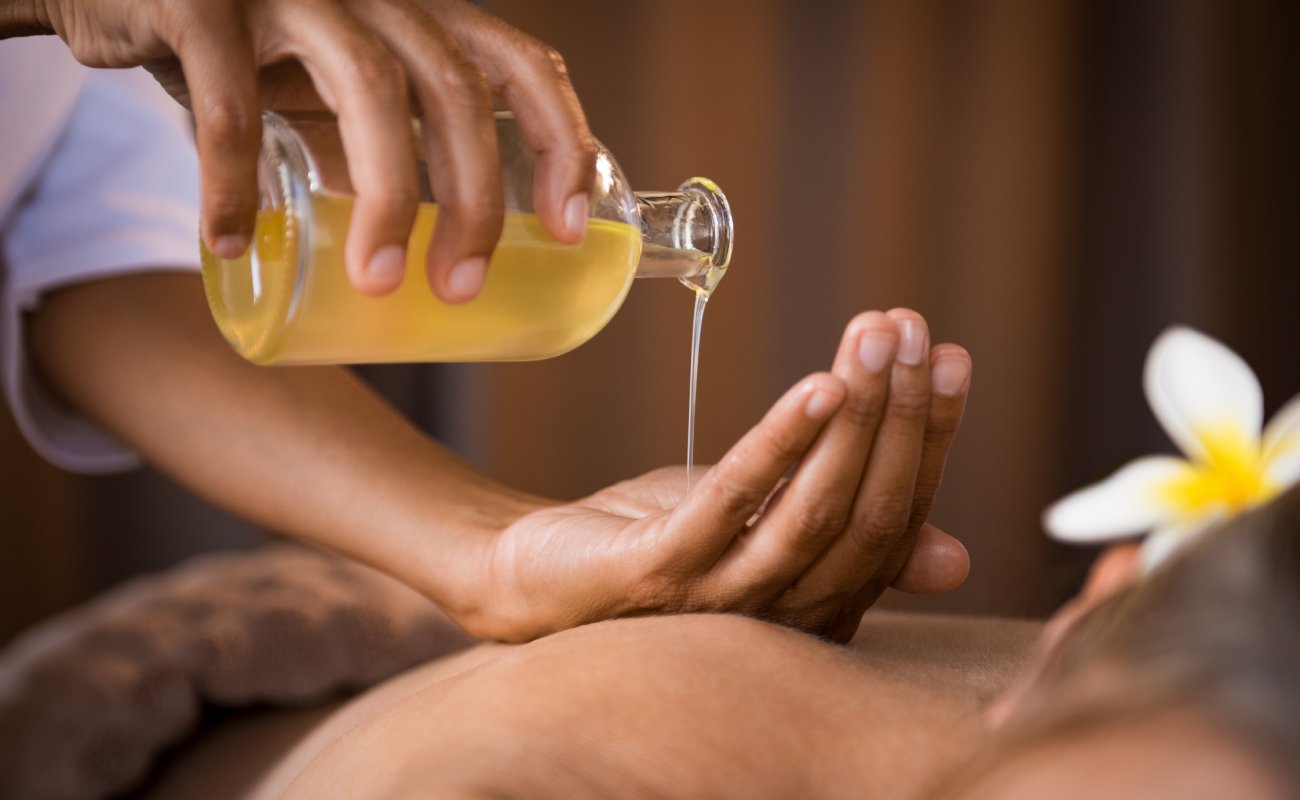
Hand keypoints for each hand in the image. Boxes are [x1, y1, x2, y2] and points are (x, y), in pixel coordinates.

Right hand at [31, 0, 593, 300]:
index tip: (570, 230)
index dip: (562, 142)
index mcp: (418, 15)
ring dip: (384, 197)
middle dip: (474, 199)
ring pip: (368, 87)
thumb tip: (416, 246)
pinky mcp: (203, 0)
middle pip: (455, 90)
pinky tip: (232, 241)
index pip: (522, 64)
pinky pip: (230, 100)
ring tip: (380, 282)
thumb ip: (376, 146)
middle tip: (460, 287)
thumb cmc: (245, 48)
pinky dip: (232, 179)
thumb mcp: (330, 91)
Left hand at [444, 309, 972, 641]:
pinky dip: (780, 443)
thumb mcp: (764, 533)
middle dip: (901, 414)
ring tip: (874, 338)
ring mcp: (721, 601)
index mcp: (821, 607)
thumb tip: (955, 559)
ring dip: (856, 417)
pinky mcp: (659, 573)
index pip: (898, 520)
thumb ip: (844, 534)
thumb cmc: (660, 546)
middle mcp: (784, 617)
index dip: (929, 438)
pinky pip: (732, 504)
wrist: (538, 580)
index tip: (950, 356)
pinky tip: (816, 385)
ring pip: (814, 510)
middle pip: (868, 515)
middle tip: (912, 328)